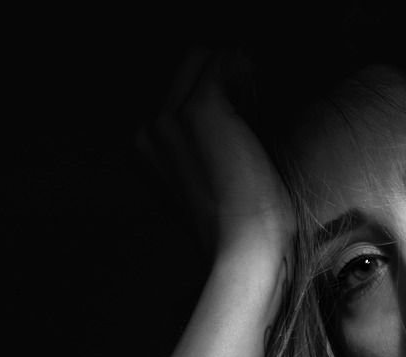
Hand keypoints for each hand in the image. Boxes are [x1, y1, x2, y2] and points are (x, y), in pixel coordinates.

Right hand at [139, 47, 294, 262]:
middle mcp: (148, 130)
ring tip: (259, 92)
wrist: (245, 249)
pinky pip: (220, 61)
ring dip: (234, 68)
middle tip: (256, 93)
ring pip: (201, 58)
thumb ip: (209, 153)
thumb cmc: (240, 228)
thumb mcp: (215, 188)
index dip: (214, 89)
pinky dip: (243, 66)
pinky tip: (258, 84)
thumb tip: (237, 121)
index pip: (176, 91)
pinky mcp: (201, 110)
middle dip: (223, 73)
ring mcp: (170, 118)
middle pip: (187, 67)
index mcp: (146, 149)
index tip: (245, 101)